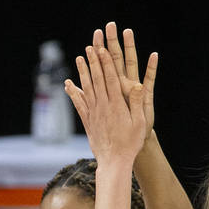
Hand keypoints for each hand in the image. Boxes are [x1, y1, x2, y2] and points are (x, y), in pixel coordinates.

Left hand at [64, 35, 151, 165]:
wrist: (114, 161)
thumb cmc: (131, 143)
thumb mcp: (139, 123)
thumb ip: (136, 103)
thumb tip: (137, 84)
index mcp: (117, 105)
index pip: (110, 79)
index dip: (105, 63)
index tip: (102, 50)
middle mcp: (103, 106)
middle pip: (97, 79)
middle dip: (93, 62)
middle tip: (89, 47)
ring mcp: (93, 113)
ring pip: (87, 88)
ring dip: (83, 72)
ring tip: (79, 58)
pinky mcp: (88, 121)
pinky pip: (79, 103)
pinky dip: (73, 92)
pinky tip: (68, 84)